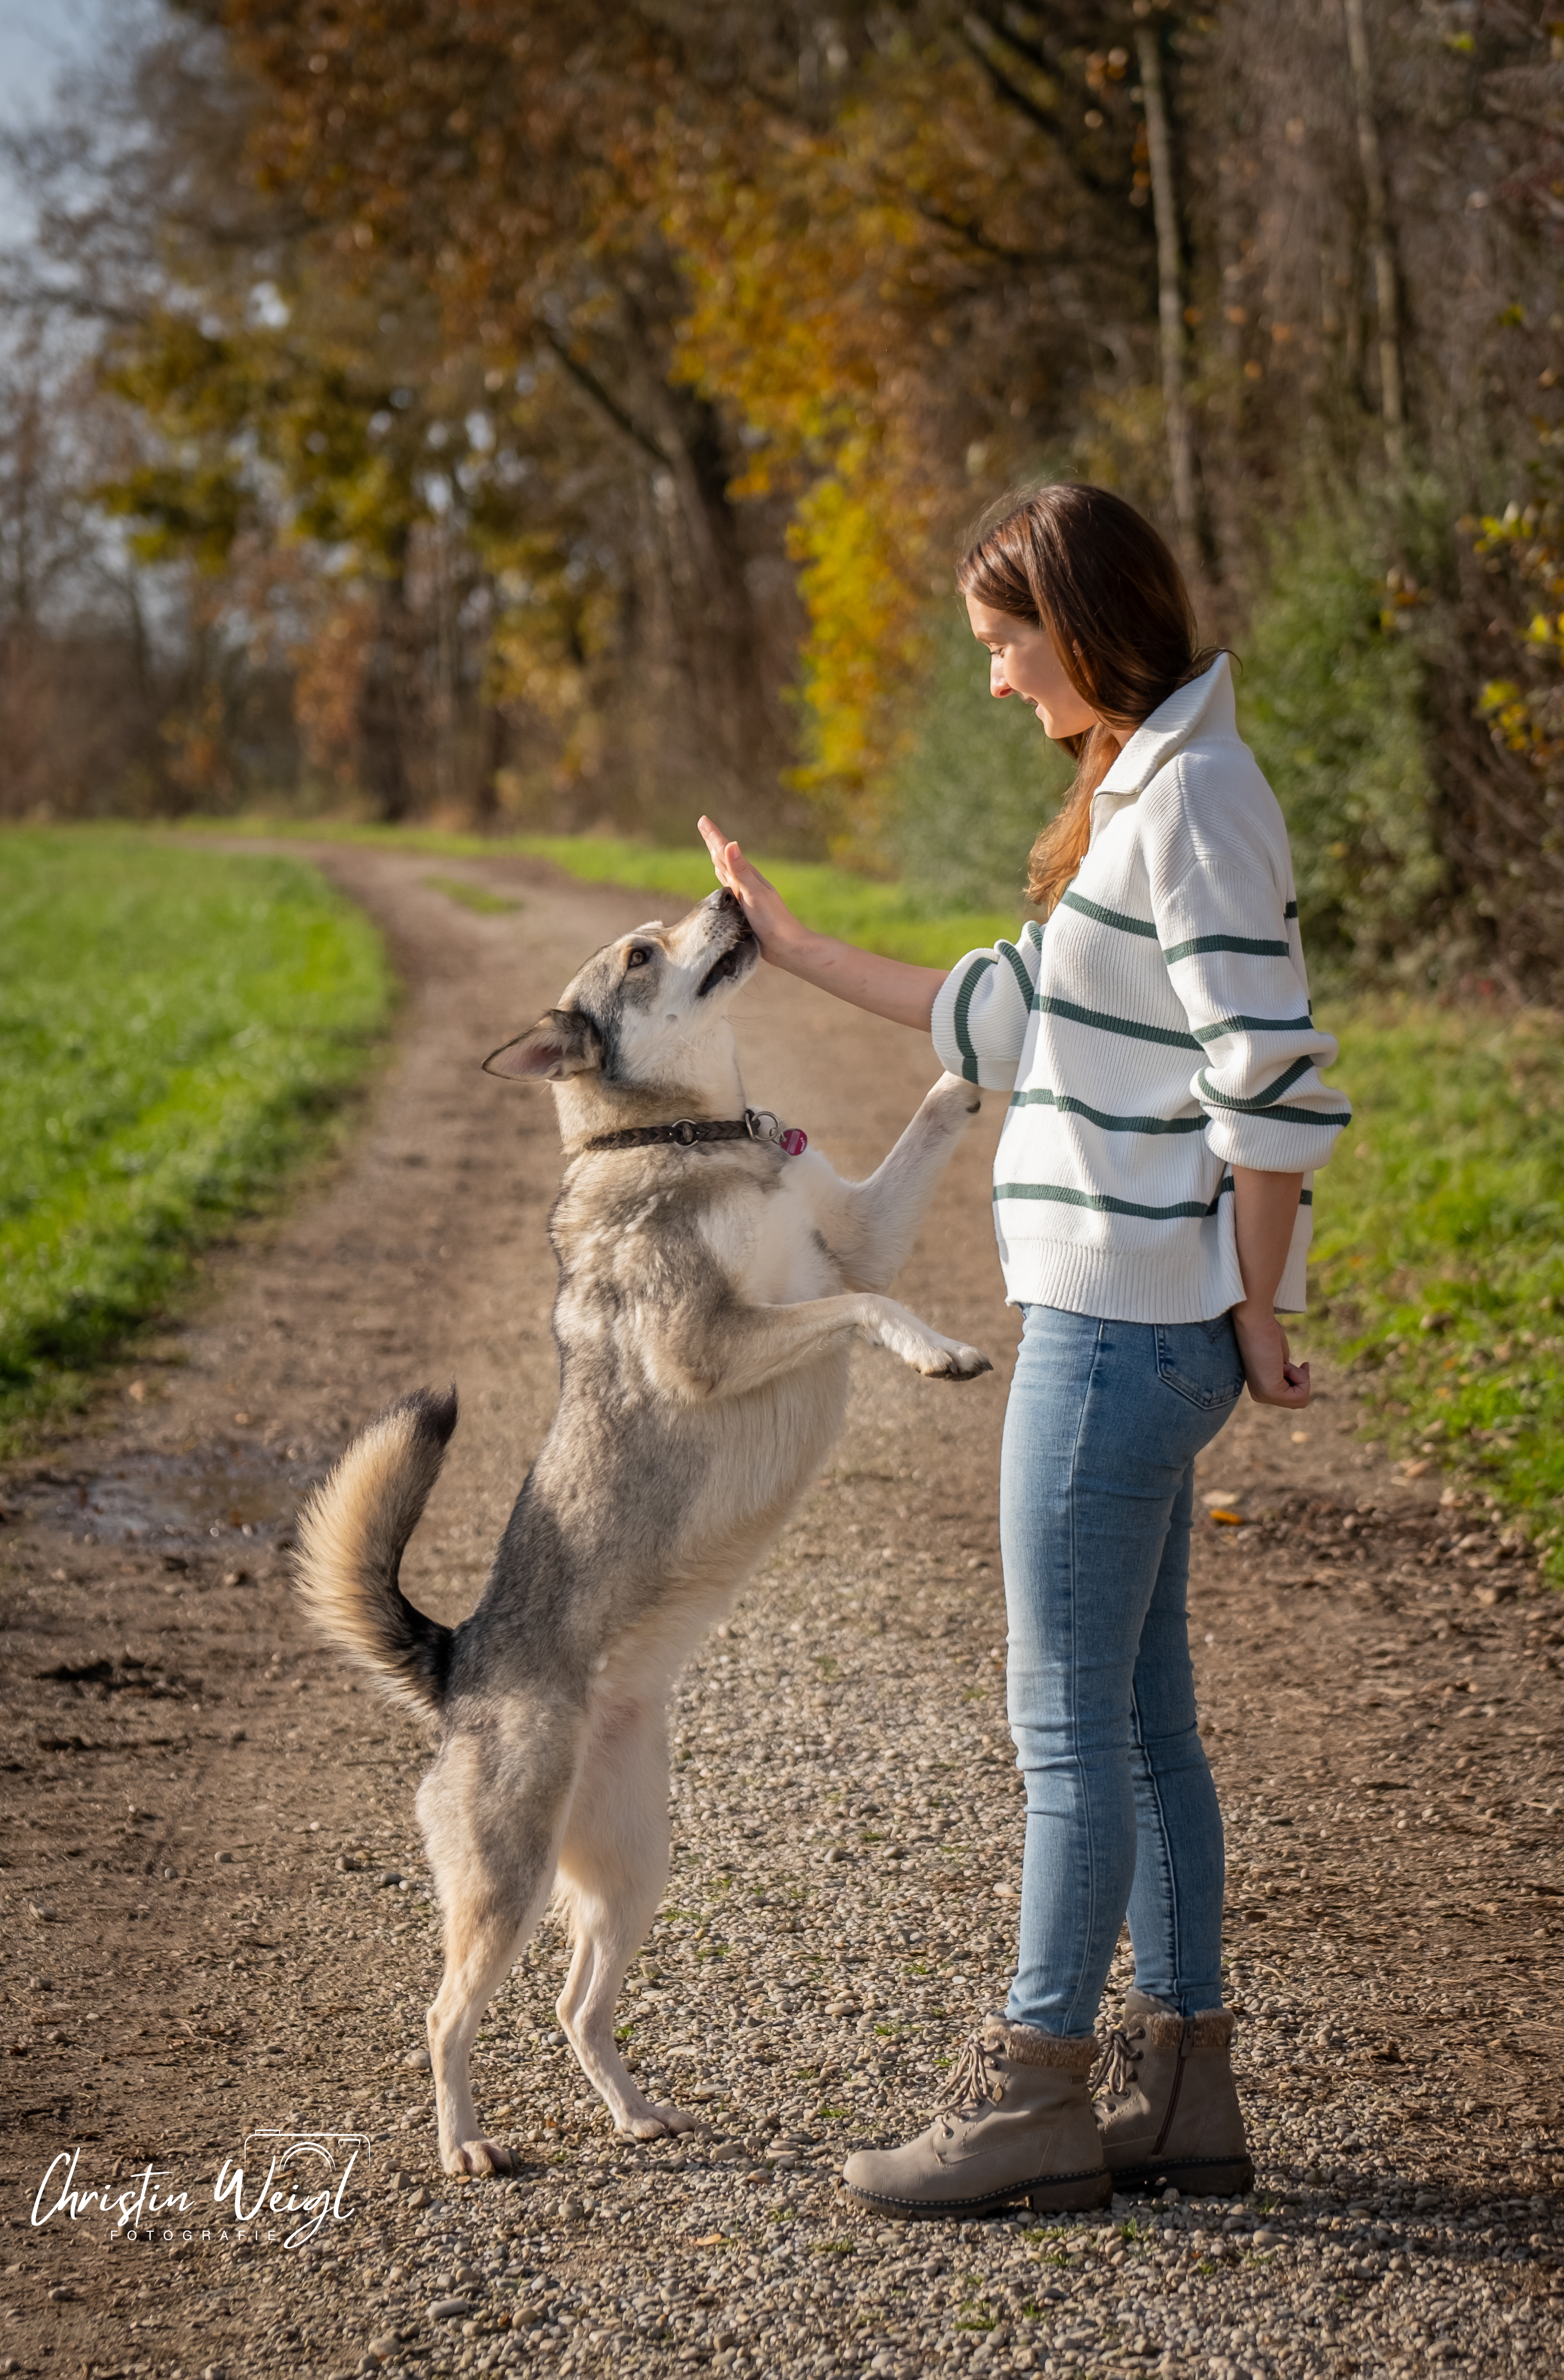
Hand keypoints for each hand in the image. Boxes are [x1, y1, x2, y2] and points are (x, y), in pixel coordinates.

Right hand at [697, 815, 805, 962]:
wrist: (786, 946)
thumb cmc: (772, 920)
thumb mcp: (754, 893)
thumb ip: (740, 870)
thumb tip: (730, 844)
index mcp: (746, 877)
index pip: (724, 852)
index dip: (713, 836)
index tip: (703, 819)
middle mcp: (745, 883)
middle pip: (724, 857)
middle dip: (713, 842)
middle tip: (703, 826)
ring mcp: (745, 895)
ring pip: (726, 871)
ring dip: (718, 859)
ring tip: (712, 848)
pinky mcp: (745, 908)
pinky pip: (729, 888)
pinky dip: (723, 879)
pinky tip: (723, 879)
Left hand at [1232, 1305, 1309, 1407]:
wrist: (1255, 1322)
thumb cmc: (1267, 1333)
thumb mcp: (1280, 1359)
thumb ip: (1285, 1372)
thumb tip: (1297, 1380)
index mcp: (1260, 1389)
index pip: (1292, 1397)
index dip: (1301, 1380)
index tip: (1300, 1364)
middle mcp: (1259, 1396)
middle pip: (1298, 1401)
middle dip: (1301, 1379)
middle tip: (1288, 1363)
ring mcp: (1264, 1395)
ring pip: (1301, 1399)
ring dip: (1301, 1377)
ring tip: (1284, 1363)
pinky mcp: (1271, 1391)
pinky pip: (1301, 1395)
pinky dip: (1301, 1377)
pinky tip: (1285, 1365)